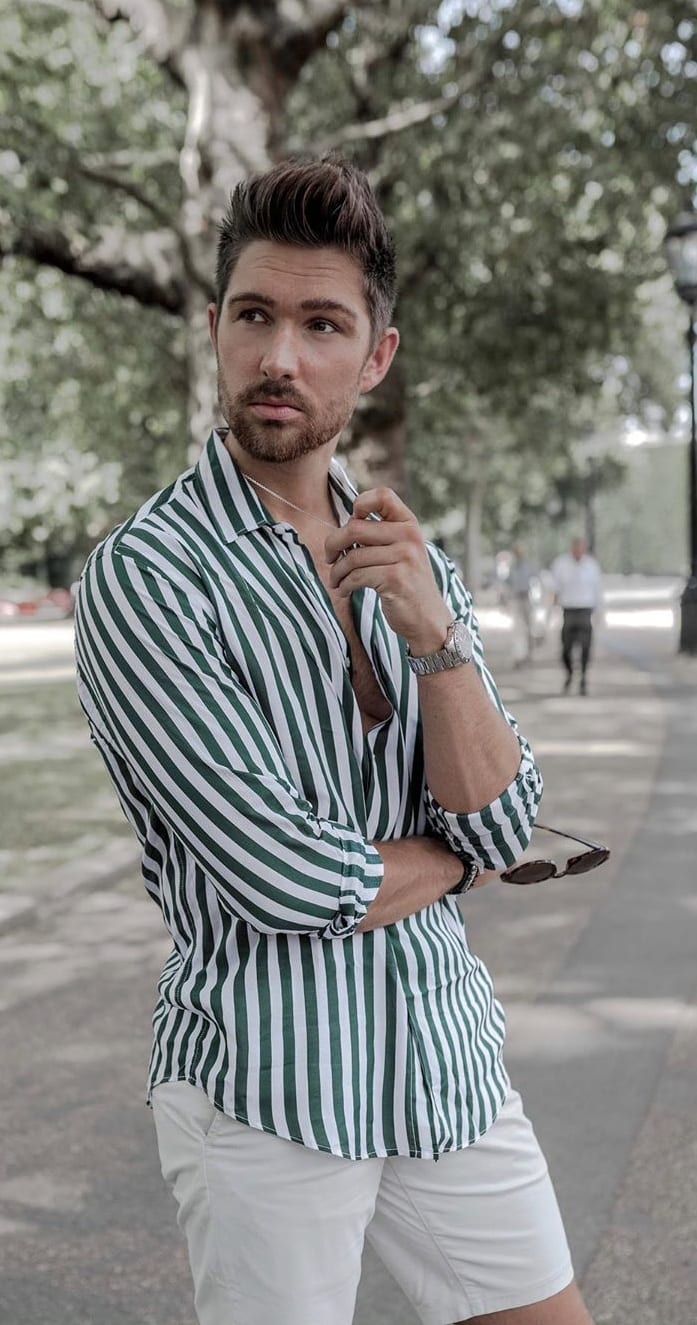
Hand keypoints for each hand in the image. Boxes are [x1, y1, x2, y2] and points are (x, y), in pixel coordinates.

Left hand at [324, 487, 452, 652]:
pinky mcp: (395, 578)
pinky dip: (344, 585)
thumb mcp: (402, 552)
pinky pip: (356, 576)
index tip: (351, 523)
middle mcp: (409, 536)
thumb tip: (343, 527)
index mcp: (409, 524)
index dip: (360, 504)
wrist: (428, 619)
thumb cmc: (407, 585)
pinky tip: (345, 591)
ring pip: (352, 556)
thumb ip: (380, 535)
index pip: (382, 496)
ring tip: (336, 581)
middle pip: (355, 527)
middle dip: (333, 544)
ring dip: (337, 571)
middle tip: (329, 558)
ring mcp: (404, 557)